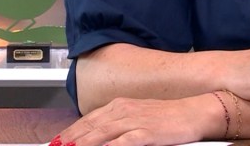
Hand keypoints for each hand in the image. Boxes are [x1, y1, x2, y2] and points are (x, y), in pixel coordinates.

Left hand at [53, 95, 212, 145]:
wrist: (193, 112)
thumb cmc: (166, 117)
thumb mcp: (137, 116)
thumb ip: (116, 126)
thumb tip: (97, 137)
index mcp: (119, 106)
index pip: (87, 120)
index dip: (70, 132)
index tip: (56, 142)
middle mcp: (123, 111)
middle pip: (90, 127)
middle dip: (70, 140)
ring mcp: (134, 121)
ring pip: (101, 134)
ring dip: (83, 143)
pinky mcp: (146, 132)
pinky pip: (124, 141)